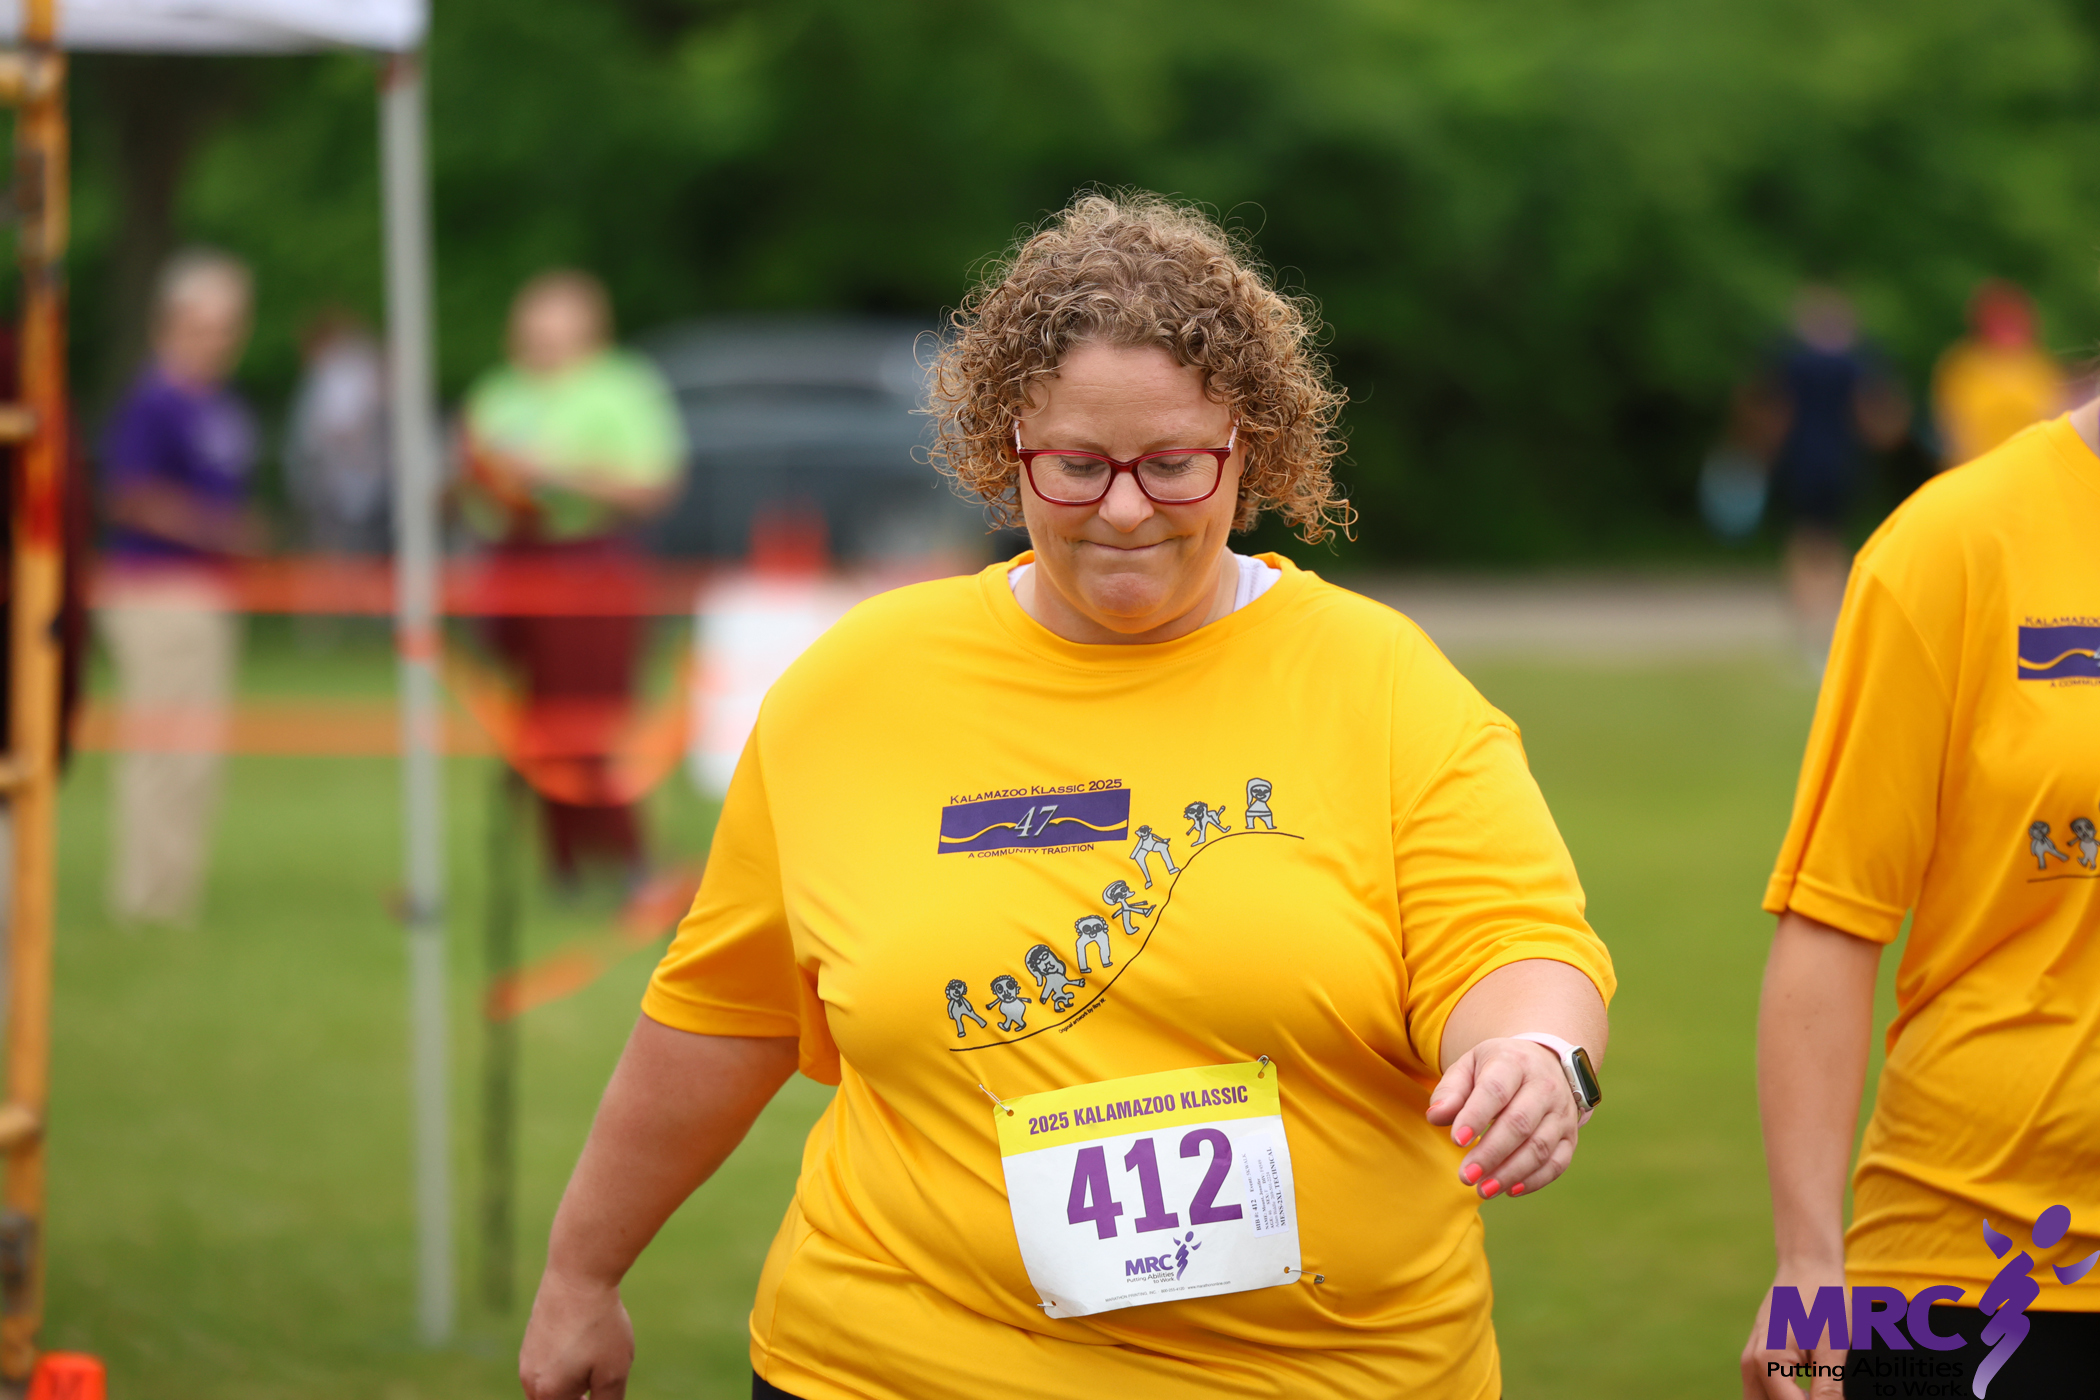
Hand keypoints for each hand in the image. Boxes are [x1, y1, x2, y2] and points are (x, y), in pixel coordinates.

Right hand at [519, 1269, 633, 1399]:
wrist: (578, 1275)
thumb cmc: (598, 1326)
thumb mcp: (613, 1372)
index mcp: (548, 1395)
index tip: (599, 1389)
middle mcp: (530, 1380)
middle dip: (578, 1395)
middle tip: (599, 1377)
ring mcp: (527, 1358)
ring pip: (551, 1384)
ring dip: (572, 1380)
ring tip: (596, 1355)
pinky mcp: (531, 1339)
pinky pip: (547, 1364)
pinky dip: (566, 1362)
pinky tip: (585, 1339)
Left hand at [1425, 1037, 1578, 1198]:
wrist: (1545, 1061)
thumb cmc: (1497, 1068)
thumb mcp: (1469, 1067)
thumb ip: (1450, 1091)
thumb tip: (1435, 1117)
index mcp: (1514, 1063)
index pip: (1495, 1090)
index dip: (1476, 1116)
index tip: (1457, 1141)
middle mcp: (1544, 1086)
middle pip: (1519, 1123)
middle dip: (1491, 1153)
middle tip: (1466, 1176)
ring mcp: (1561, 1112)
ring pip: (1539, 1147)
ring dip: (1510, 1172)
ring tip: (1483, 1189)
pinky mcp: (1570, 1135)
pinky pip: (1557, 1162)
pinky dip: (1534, 1180)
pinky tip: (1510, 1190)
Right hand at [1740, 1263, 1847, 1398]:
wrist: (1807, 1266)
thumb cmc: (1823, 1300)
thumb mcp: (1833, 1349)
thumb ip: (1828, 1390)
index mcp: (1767, 1362)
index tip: (1833, 1396)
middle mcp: (1751, 1364)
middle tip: (1825, 1392)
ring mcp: (1750, 1361)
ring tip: (1817, 1390)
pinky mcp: (1757, 1358)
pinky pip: (1764, 1392)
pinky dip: (1783, 1397)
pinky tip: (1808, 1391)